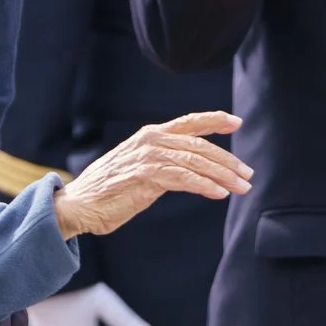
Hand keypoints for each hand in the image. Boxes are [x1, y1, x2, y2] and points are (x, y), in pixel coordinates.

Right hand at [52, 113, 249, 239]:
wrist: (79, 205)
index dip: (215, 120)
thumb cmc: (107, 191)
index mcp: (150, 135)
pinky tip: (220, 193)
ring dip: (223, 175)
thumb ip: (163, 165)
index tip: (236, 123)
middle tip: (247, 174)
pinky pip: (184, 178)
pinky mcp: (146, 176)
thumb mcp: (139, 170)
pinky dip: (205, 185)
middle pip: (200, 145)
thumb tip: (188, 172)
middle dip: (228, 160)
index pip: (189, 123)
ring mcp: (148, 156)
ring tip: (241, 187)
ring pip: (196, 161)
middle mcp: (151, 140)